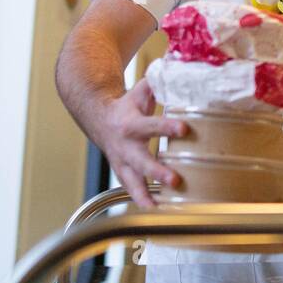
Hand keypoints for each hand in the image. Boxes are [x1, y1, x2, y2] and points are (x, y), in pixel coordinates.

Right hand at [94, 78, 186, 208]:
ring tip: (160, 211)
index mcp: (131, 124)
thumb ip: (160, 83)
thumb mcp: (141, 91)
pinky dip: (143, 203)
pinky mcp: (122, 173)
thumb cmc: (127, 104)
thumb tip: (185, 66)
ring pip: (132, 182)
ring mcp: (121, 162)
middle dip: (157, 171)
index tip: (184, 129)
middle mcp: (125, 146)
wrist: (97, 117)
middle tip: (175, 180)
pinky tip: (157, 216)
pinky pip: (131, 191)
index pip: (152, 125)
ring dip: (146, 197)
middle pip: (141, 161)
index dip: (167, 127)